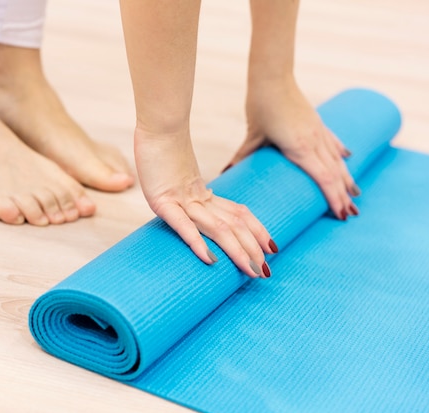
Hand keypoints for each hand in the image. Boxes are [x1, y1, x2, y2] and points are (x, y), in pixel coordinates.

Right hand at [134, 127, 275, 277]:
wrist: (156, 126)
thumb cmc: (162, 149)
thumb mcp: (178, 175)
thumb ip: (188, 189)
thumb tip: (196, 200)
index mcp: (205, 192)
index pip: (240, 214)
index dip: (257, 230)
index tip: (272, 247)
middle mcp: (199, 198)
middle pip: (234, 225)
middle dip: (252, 249)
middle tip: (266, 271)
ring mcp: (181, 199)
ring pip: (218, 228)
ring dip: (237, 251)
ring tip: (250, 270)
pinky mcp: (162, 202)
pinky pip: (183, 225)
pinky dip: (197, 242)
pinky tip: (210, 259)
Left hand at [227, 78, 359, 219]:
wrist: (273, 76)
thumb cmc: (261, 105)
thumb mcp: (253, 135)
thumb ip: (243, 156)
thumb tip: (225, 173)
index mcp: (301, 148)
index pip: (324, 178)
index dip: (334, 198)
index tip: (340, 214)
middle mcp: (315, 141)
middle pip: (335, 173)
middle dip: (343, 196)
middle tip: (351, 215)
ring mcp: (319, 130)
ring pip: (338, 160)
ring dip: (347, 178)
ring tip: (356, 195)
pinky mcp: (317, 121)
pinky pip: (333, 141)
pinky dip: (341, 153)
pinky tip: (348, 159)